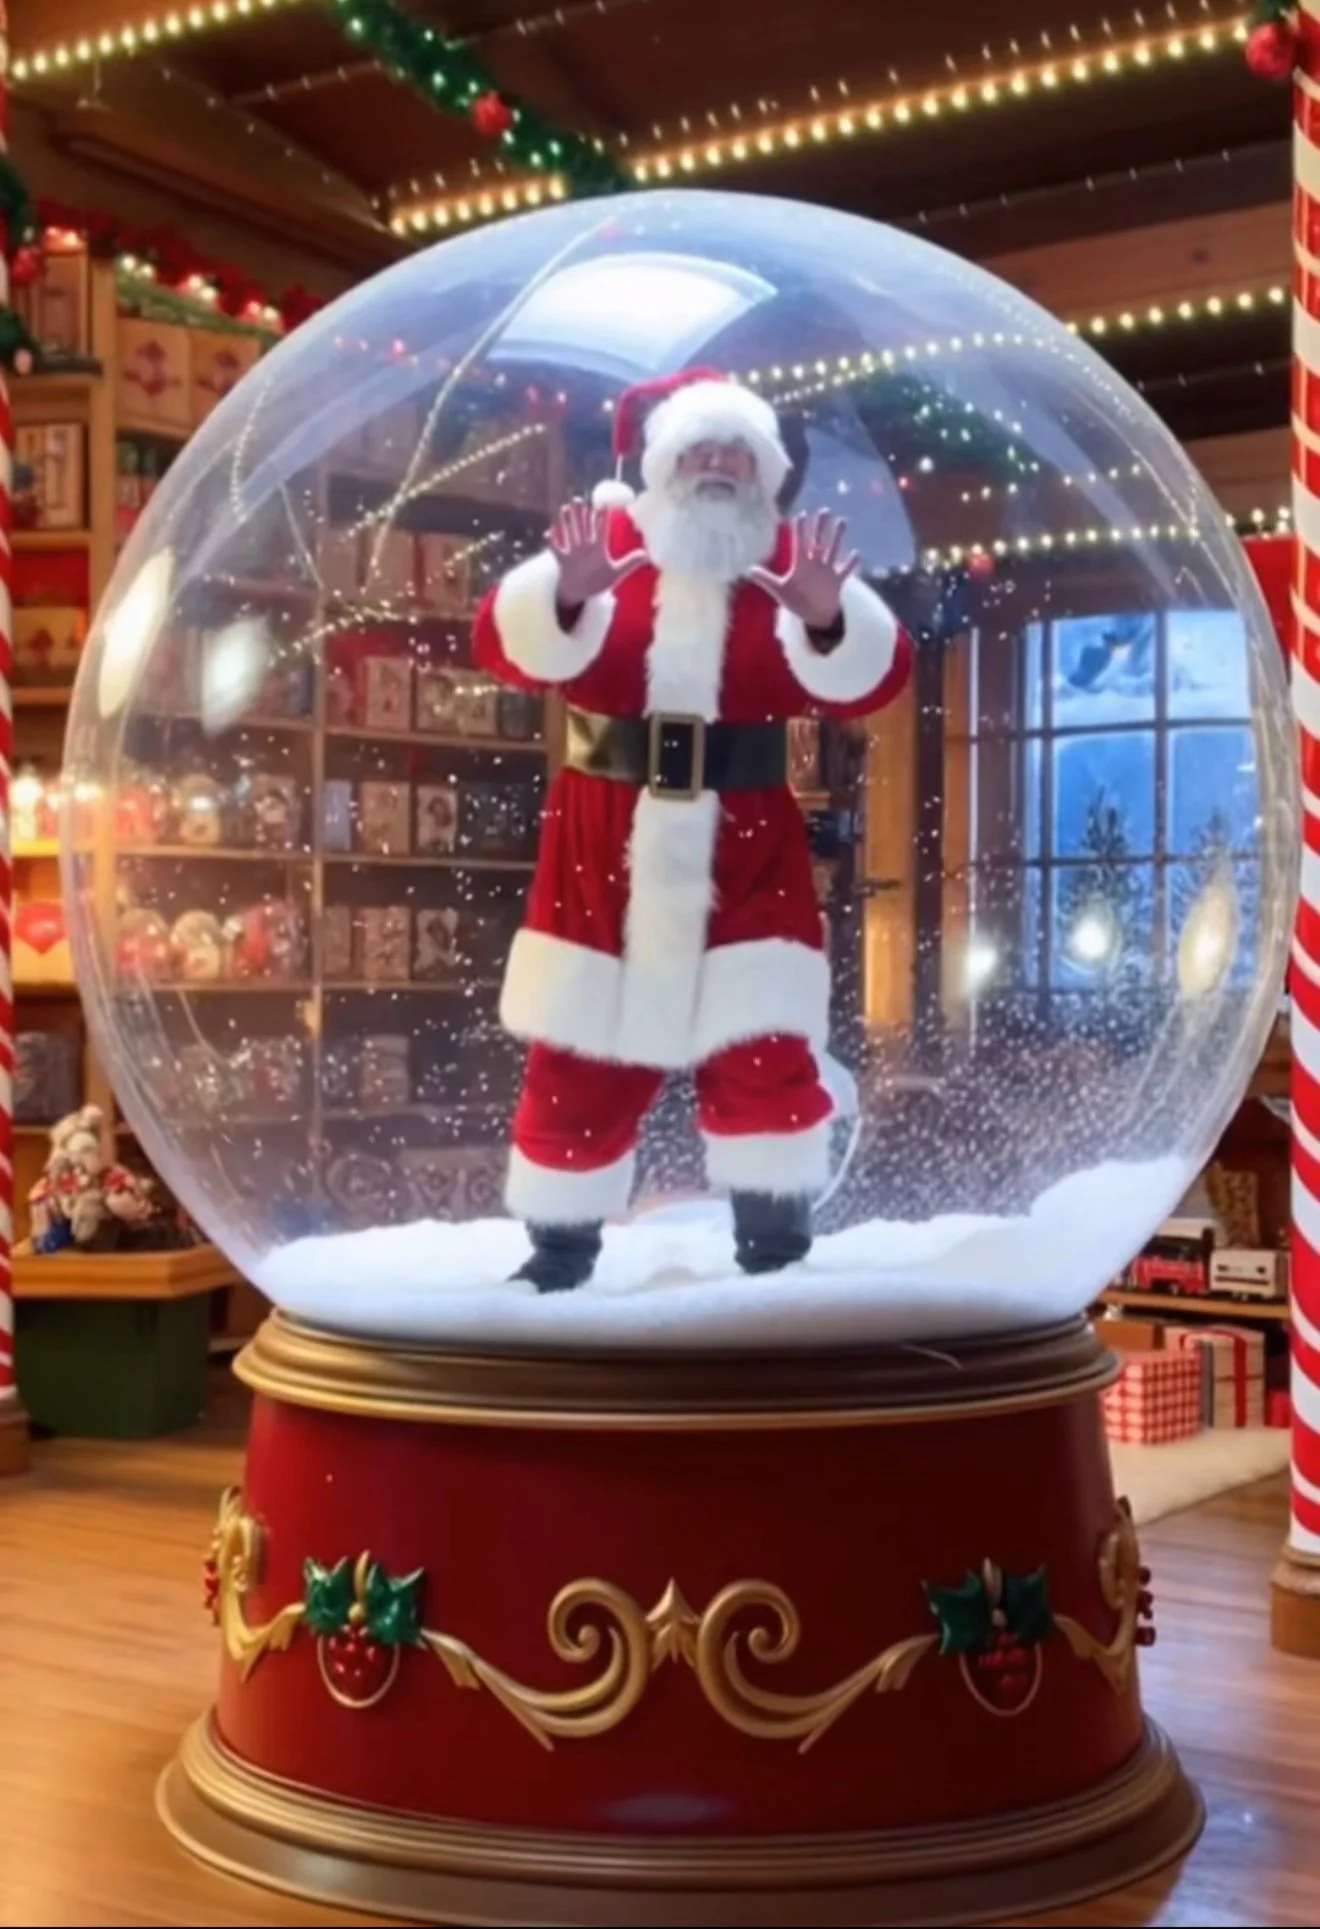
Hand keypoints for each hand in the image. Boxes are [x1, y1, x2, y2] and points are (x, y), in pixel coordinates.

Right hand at [549, 498, 645, 605]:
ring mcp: (573, 553)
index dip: (602, 519)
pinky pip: (556, 550)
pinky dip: (552, 543)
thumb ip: (630, 563)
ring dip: (567, 522)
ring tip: (565, 508)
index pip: (601, 531)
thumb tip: (648, 556)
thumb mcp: (616, 573)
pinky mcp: (563, 561)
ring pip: (570, 534)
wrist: (581, 592)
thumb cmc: (598, 581)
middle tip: (579, 498)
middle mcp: (585, 548)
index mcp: (598, 549)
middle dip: (581, 514)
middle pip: (583, 527)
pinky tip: (549, 533)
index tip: (603, 505)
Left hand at [748, 511, 858, 630]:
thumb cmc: (796, 601)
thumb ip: (765, 579)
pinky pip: (845, 570)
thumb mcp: (779, 590)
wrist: (814, 616)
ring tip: (841, 521)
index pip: (800, 543)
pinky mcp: (837, 581)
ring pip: (832, 550)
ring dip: (837, 537)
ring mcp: (827, 571)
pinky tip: (856, 553)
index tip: (802, 515)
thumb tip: (747, 570)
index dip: (800, 530)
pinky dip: (850, 563)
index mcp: (800, 564)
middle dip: (820, 527)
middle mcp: (815, 564)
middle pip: (818, 541)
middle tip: (824, 510)